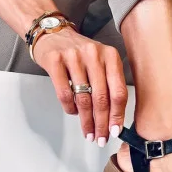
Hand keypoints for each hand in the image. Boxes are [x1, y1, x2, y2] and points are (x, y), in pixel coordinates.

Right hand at [33, 27, 127, 143]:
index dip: (117, 115)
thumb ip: (110, 86)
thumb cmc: (80, 54)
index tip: (115, 131)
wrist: (53, 34)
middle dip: (102, 123)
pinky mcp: (55, 61)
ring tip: (88, 132)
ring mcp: (73, 57)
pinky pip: (64, 94)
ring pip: (83, 99)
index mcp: (110, 56)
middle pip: (101, 98)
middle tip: (101, 138)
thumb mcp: (101, 63)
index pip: (118, 92)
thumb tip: (114, 119)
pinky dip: (70, 108)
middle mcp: (94, 54)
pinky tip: (74, 113)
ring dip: (86, 121)